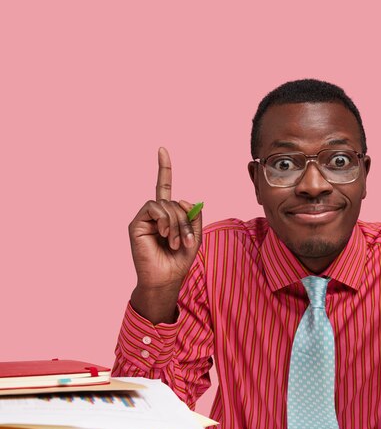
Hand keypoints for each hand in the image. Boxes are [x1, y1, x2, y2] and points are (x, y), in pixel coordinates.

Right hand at [128, 148, 202, 322]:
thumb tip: (185, 199)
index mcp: (168, 214)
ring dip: (176, 224)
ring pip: (166, 205)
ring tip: (174, 243)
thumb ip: (193, 215)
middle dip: (184, 221)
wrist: (166, 278)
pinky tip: (163, 234)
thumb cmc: (179, 260)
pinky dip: (163, 219)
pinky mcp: (136, 223)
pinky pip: (153, 207)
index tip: (162, 150)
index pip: (165, 186)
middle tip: (186, 242)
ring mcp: (145, 218)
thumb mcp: (195, 236)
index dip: (164, 168)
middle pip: (174, 202)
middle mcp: (155, 213)